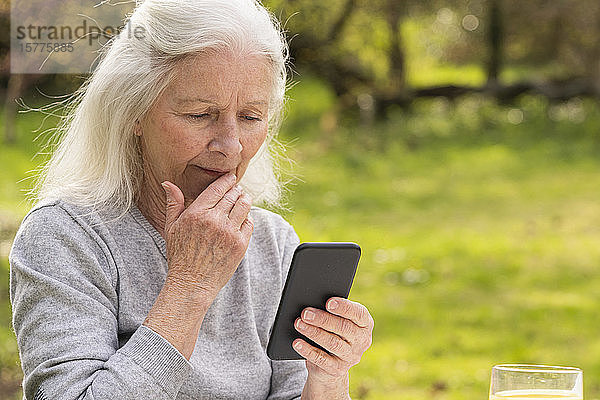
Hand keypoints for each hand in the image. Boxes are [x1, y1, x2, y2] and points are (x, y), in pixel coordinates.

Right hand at [161, 173, 253, 302]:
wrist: (192, 283)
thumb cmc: (180, 255)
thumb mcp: (171, 227)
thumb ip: (173, 203)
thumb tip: (167, 183)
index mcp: (196, 213)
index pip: (218, 188)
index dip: (227, 180)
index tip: (231, 177)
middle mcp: (214, 220)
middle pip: (233, 195)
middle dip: (236, 189)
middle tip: (237, 188)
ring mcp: (229, 232)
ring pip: (244, 205)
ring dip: (245, 199)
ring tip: (243, 198)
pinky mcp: (240, 244)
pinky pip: (249, 223)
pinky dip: (247, 217)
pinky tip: (242, 218)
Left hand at [294, 297, 373, 392]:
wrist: (331, 364)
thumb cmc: (334, 332)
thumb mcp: (338, 320)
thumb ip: (333, 312)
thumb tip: (314, 303)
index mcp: (365, 324)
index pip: (359, 314)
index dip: (344, 307)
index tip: (328, 302)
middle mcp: (362, 341)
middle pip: (344, 327)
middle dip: (323, 319)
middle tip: (305, 313)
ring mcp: (351, 357)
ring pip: (332, 343)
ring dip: (314, 332)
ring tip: (299, 324)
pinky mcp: (337, 369)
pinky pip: (321, 359)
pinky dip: (308, 350)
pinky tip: (297, 343)